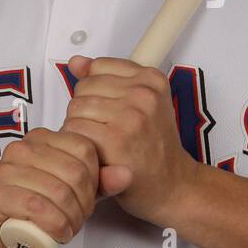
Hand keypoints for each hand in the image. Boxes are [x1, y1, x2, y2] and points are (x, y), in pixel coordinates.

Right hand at [0, 126, 123, 247]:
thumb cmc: (37, 212)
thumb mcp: (76, 194)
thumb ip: (101, 183)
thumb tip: (126, 174)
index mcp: (42, 139)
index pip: (85, 149)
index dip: (95, 180)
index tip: (88, 199)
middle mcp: (22, 148)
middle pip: (75, 172)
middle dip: (84, 203)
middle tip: (78, 220)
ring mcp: (6, 169)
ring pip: (59, 191)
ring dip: (71, 219)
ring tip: (68, 229)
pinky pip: (37, 206)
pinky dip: (55, 225)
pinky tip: (58, 234)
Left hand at [60, 55, 199, 226]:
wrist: (173, 184)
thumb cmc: (155, 147)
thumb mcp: (140, 103)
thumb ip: (107, 78)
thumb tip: (76, 63)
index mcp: (151, 79)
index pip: (98, 67)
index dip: (96, 91)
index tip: (109, 109)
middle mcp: (144, 93)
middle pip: (84, 88)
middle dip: (85, 111)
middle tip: (105, 131)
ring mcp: (131, 116)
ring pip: (76, 108)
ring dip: (79, 128)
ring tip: (101, 142)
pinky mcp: (117, 140)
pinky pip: (75, 130)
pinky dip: (79, 145)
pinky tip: (97, 154)